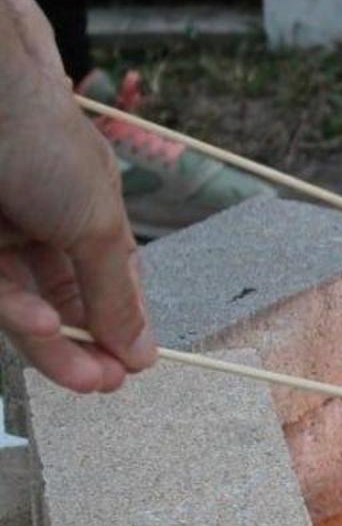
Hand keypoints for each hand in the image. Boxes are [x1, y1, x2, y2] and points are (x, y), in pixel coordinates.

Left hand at [0, 0, 154, 392]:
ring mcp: (2, 231)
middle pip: (65, 299)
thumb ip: (115, 292)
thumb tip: (144, 350)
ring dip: (53, 343)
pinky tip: (39, 325)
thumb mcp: (97, 222)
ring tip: (83, 376)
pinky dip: (16, 311)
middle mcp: (43, 222)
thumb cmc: (40, 140)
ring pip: (25, 303)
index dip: (122, 323)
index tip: (134, 366)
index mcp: (88, 208)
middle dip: (86, 344)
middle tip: (104, 384)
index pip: (110, 280)